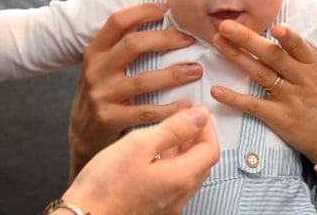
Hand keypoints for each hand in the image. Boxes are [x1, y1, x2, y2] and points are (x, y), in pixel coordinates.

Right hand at [64, 105, 218, 214]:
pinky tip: (153, 156)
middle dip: (197, 137)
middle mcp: (180, 196)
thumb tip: (199, 116)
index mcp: (181, 178)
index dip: (206, 127)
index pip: (211, 149)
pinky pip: (173, 184)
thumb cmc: (105, 184)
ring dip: (184, 151)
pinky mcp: (155, 209)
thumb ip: (173, 129)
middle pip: (202, 162)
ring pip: (187, 173)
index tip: (195, 111)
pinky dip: (171, 164)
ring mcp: (168, 206)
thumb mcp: (139, 145)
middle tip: (184, 119)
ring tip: (168, 133)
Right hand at [69, 2, 202, 174]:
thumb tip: (159, 17)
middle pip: (133, 44)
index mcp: (95, 51)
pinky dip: (169, 109)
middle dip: (166, 39)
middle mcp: (96, 70)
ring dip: (174, 74)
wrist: (82, 134)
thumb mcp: (103, 66)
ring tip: (196, 70)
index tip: (167, 9)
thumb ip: (122, 47)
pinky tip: (186, 105)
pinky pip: (146, 111)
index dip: (143, 11)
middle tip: (190, 39)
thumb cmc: (102, 93)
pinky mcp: (109, 119)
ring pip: (143, 80)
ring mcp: (102, 95)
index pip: (117, 21)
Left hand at [210, 20, 316, 160]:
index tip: (273, 26)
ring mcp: (290, 98)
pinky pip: (253, 105)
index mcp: (313, 64)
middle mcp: (302, 78)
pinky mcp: (280, 117)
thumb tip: (276, 30)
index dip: (287, 37)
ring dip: (236, 57)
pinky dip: (233, 98)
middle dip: (247, 38)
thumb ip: (300, 54)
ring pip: (260, 73)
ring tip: (218, 43)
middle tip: (225, 25)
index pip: (299, 46)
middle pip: (272, 56)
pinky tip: (216, 91)